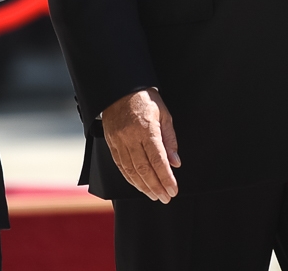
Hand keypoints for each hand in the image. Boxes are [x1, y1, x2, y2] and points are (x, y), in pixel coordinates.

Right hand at [102, 88, 179, 202]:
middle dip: (156, 186)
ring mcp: (119, 141)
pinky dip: (130, 178)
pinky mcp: (111, 143)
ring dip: (143, 186)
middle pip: (144, 169)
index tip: (174, 190)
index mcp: (147, 128)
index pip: (158, 159)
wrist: (119, 88)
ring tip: (154, 195)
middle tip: (166, 197)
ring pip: (131, 170)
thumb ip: (169, 139)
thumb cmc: (145, 99)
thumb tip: (175, 162)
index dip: (166, 177)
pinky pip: (121, 166)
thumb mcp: (164, 114)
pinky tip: (139, 185)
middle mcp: (131, 137)